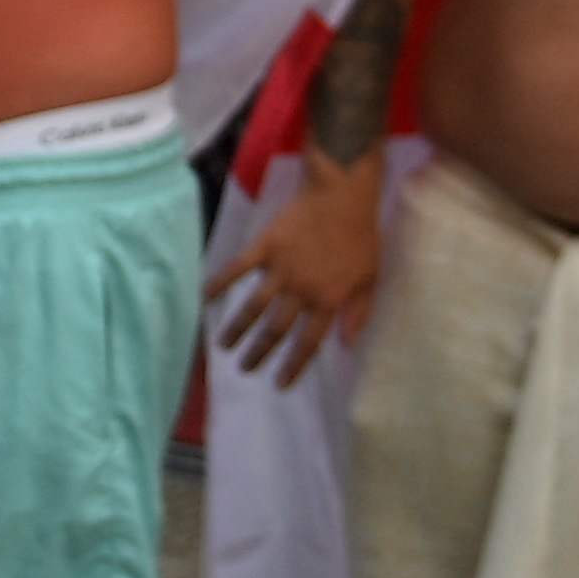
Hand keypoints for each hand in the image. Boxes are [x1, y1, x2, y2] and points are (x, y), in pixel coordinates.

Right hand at [209, 167, 383, 382]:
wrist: (342, 194)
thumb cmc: (361, 235)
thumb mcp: (371, 277)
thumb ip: (358, 312)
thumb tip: (346, 344)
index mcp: (329, 300)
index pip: (309, 342)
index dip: (294, 366)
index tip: (280, 383)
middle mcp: (301, 290)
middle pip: (276, 330)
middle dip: (259, 353)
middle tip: (246, 369)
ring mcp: (280, 268)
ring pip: (254, 306)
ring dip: (237, 328)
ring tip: (224, 345)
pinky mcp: (265, 246)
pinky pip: (238, 268)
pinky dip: (221, 282)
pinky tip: (206, 297)